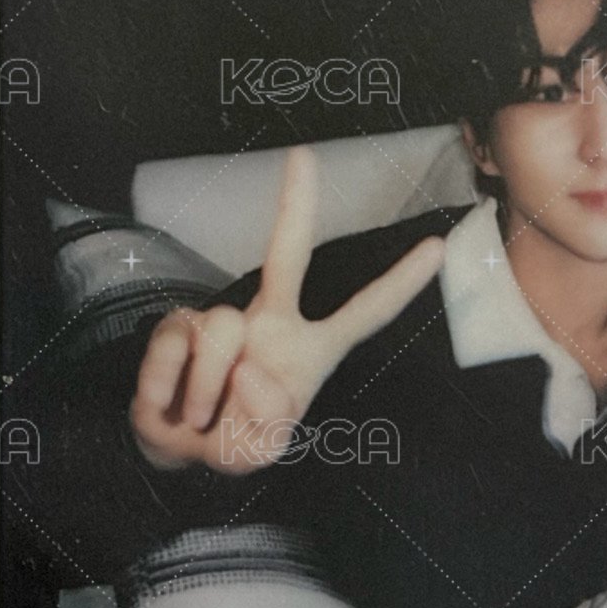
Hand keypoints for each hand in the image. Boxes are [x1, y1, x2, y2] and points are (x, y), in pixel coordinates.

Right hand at [129, 144, 444, 472]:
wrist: (175, 448)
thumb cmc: (232, 441)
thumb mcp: (259, 450)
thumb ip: (266, 423)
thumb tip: (252, 371)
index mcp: (311, 350)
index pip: (365, 312)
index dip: (400, 283)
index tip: (438, 246)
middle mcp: (271, 323)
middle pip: (287, 257)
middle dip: (295, 205)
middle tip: (304, 157)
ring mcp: (225, 320)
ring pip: (222, 331)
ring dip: (206, 389)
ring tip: (201, 418)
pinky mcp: (178, 325)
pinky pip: (177, 344)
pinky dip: (169, 385)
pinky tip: (171, 404)